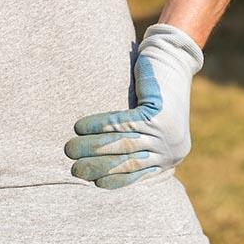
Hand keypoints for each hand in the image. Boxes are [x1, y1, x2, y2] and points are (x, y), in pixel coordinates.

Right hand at [64, 23, 203, 188]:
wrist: (172, 60)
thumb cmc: (154, 95)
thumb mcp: (149, 127)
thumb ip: (134, 146)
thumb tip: (101, 164)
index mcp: (169, 157)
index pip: (137, 174)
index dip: (114, 180)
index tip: (94, 184)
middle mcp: (172, 149)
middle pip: (127, 162)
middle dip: (97, 167)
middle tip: (74, 170)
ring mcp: (168, 132)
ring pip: (123, 143)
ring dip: (93, 148)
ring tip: (70, 149)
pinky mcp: (160, 113)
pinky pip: (124, 123)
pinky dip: (100, 126)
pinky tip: (81, 128)